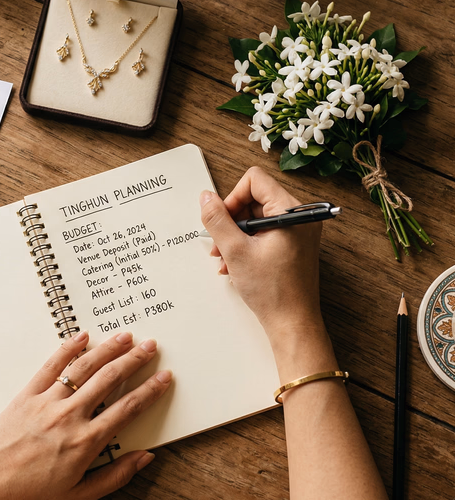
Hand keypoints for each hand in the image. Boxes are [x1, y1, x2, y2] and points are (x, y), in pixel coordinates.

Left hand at [0, 331, 171, 499]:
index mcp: (86, 442)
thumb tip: (145, 457)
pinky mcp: (28, 394)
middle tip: (151, 346)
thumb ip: (115, 475)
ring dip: (108, 349)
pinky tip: (83, 336)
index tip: (164, 377)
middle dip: (134, 360)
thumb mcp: (79, 495)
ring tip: (125, 336)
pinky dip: (68, 348)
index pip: (128, 408)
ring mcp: (48, 402)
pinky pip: (51, 366)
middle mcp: (70, 416)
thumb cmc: (31, 492)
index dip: (150, 390)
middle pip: (109, 379)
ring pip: (84, 368)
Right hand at [199, 167, 323, 345]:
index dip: (232, 198)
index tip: (224, 221)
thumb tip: (206, 198)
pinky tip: (235, 264)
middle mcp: (298, 217)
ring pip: (256, 217)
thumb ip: (217, 220)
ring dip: (235, 235)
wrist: (292, 323)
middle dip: (231, 220)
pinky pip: (263, 233)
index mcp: (291, 211)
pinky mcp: (293, 245)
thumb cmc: (273, 291)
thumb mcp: (235, 251)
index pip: (254, 180)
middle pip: (254, 199)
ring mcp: (297, 232)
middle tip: (220, 244)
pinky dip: (246, 244)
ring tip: (225, 259)